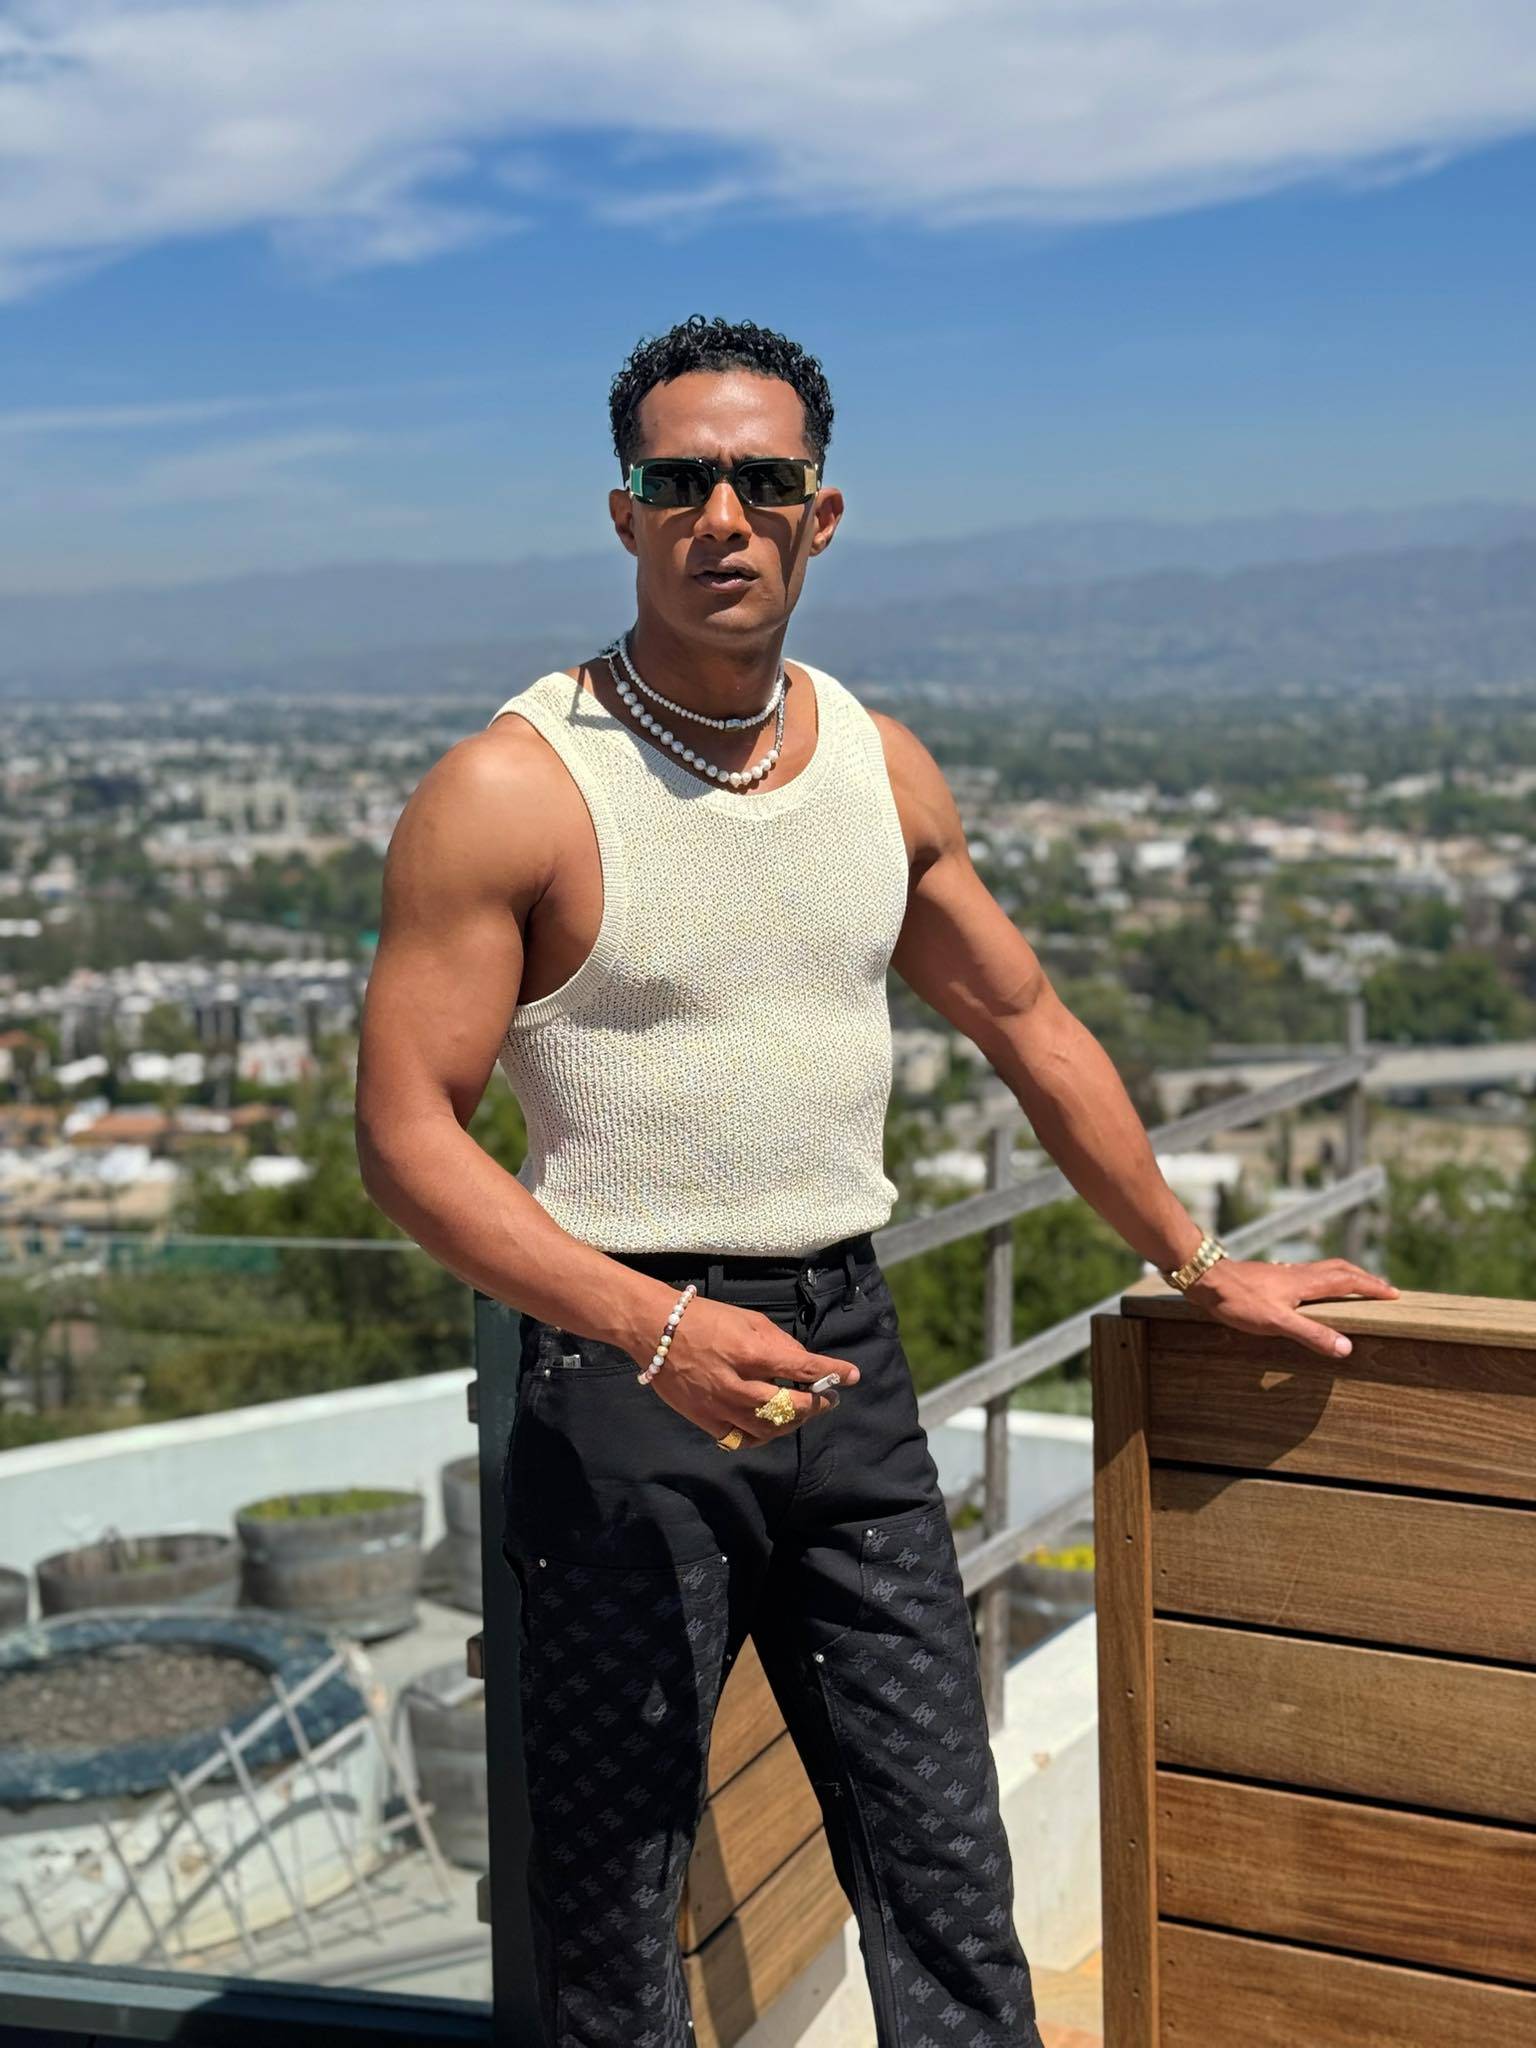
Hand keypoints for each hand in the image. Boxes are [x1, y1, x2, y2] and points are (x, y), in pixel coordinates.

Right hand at [641, 1295, 859, 1445]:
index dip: (831, 1373)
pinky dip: (763, 1435)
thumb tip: (803, 1364)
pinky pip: (742, 1439)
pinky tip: (771, 1425)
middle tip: (827, 1398)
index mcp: (748, 1352)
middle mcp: (736, 1385)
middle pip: (788, 1408)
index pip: (800, 1368)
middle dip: (815, 1405)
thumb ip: (779, 1343)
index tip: (852, 1376)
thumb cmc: (705, 1318)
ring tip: (802, 1412)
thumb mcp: (747, 1319)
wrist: (655, 1330)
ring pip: (768, 1430)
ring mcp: (719, 1407)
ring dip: (792, 1423)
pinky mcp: (705, 1421)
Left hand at [1183, 1256, 1398, 1359]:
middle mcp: (1300, 1273)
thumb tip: (1347, 1347)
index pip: (1349, 1282)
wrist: (1206, 1278)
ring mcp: (1286, 1273)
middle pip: (1341, 1270)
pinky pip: (1308, 1274)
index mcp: (1307, 1282)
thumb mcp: (1277, 1322)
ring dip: (1345, 1277)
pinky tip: (1313, 1290)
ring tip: (1355, 1288)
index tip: (1394, 1294)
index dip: (1373, 1287)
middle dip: (1364, 1278)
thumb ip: (1312, 1334)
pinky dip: (1324, 1280)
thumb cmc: (1239, 1300)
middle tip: (1382, 1288)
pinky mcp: (1273, 1277)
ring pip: (1324, 1270)